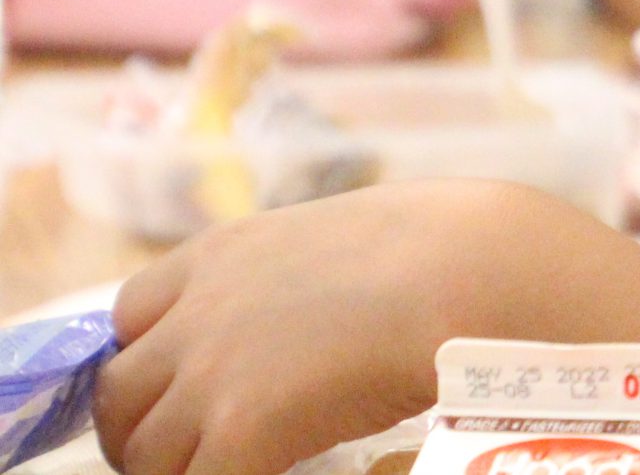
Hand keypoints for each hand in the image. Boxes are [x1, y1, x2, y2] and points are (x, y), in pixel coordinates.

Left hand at [94, 181, 550, 474]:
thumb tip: (315, 317)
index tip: (177, 387)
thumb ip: (297, 276)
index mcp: (222, 253)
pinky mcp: (243, 429)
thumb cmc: (443, 246)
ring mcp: (212, 373)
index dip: (147, 359)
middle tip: (186, 453)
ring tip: (226, 470)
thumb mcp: (341, 237)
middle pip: (119, 393)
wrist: (471, 271)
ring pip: (143, 453)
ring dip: (177, 470)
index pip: (128, 316)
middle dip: (143, 430)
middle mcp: (198, 312)